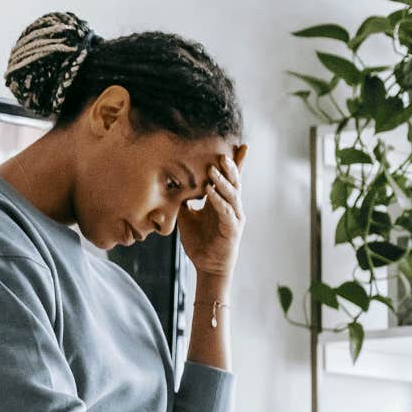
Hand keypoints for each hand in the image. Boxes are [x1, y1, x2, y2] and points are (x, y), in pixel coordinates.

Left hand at [179, 144, 247, 276]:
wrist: (207, 265)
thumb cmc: (199, 242)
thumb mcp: (187, 218)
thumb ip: (184, 202)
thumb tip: (172, 186)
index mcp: (222, 202)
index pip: (229, 180)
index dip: (236, 164)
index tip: (239, 146)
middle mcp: (231, 207)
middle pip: (234, 183)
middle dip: (230, 167)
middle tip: (223, 153)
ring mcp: (234, 217)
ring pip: (231, 195)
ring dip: (222, 181)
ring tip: (214, 168)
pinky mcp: (232, 229)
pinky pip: (226, 212)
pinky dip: (218, 201)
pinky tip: (211, 192)